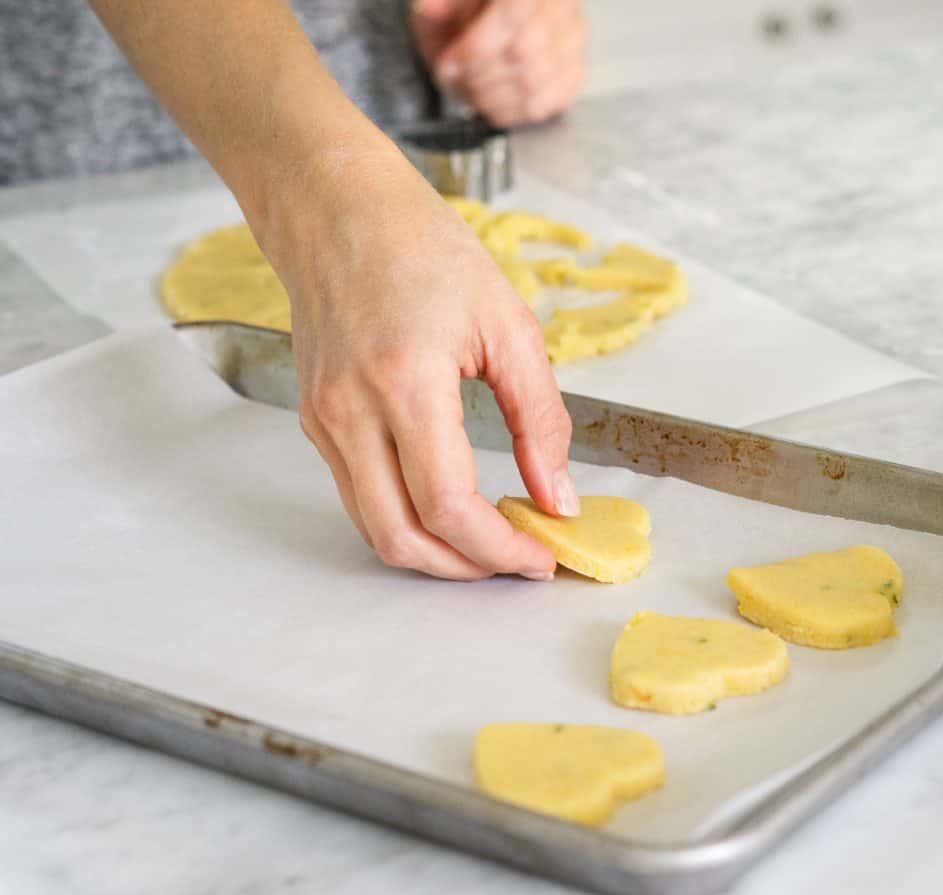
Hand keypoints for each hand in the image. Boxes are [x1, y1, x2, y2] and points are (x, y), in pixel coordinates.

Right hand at [260, 141, 577, 579]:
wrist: (335, 209)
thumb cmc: (422, 247)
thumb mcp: (508, 325)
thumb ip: (540, 420)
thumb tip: (557, 495)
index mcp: (405, 383)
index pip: (449, 507)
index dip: (500, 549)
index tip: (540, 557)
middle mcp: (351, 413)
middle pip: (403, 538)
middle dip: (466, 569)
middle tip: (517, 560)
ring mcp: (325, 422)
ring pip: (375, 528)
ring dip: (434, 553)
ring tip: (489, 539)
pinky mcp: (316, 421)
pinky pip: (360, 496)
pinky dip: (406, 519)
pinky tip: (448, 505)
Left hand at [410, 0, 588, 126]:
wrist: (496, 16)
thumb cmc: (472, 5)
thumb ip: (441, 1)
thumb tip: (430, 9)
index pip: (511, 18)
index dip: (476, 50)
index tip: (450, 64)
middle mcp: (561, 6)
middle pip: (524, 54)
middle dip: (480, 77)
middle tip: (458, 80)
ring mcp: (574, 40)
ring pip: (537, 84)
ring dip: (493, 99)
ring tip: (473, 92)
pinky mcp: (576, 71)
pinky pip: (550, 102)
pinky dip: (514, 112)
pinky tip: (494, 102)